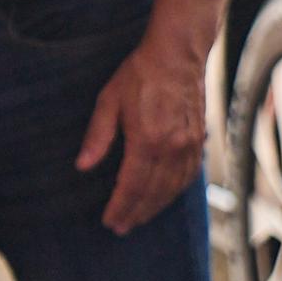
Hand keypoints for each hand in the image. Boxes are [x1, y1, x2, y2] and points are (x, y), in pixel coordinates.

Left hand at [76, 0, 229, 234]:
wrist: (178, 53)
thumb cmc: (141, 73)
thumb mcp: (109, 100)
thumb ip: (98, 136)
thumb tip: (82, 166)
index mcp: (147, 139)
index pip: (132, 186)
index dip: (120, 207)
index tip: (109, 221)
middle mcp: (172, 147)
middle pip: (153, 192)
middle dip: (136, 212)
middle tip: (121, 228)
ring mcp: (189, 144)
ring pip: (173, 187)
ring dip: (156, 206)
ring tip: (140, 217)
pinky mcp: (198, 138)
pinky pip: (189, 175)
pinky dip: (176, 191)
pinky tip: (166, 196)